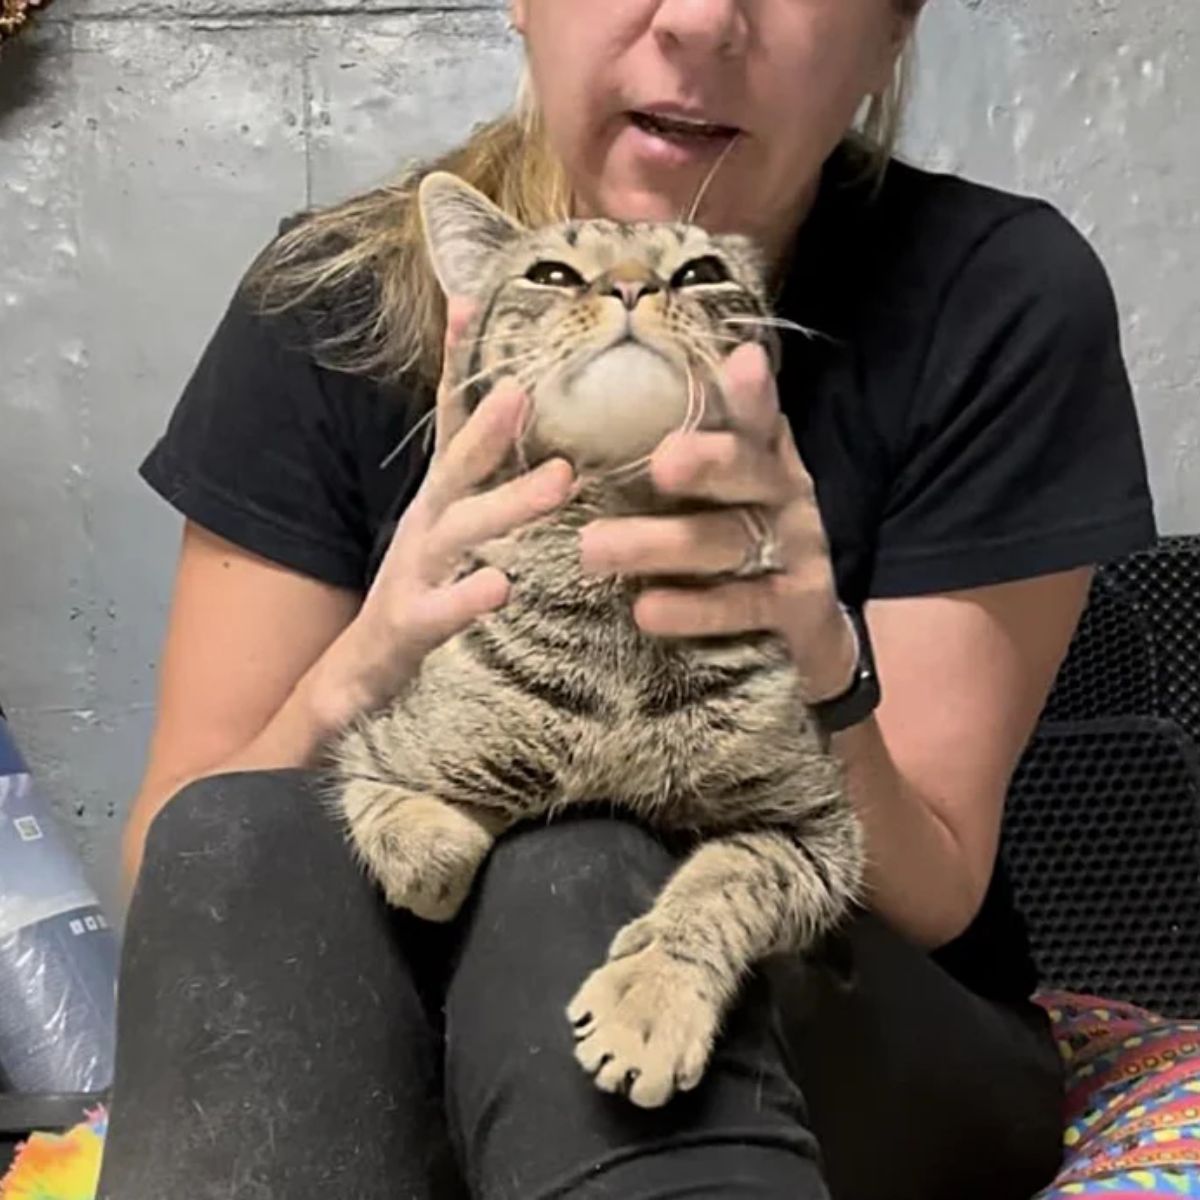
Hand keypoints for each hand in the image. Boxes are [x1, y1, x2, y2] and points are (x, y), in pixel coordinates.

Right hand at [317, 299, 574, 720]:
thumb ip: (484, 485)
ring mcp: (413, 575)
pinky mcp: (409, 629)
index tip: (470, 301)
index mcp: (438, 500)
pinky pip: (440, 612)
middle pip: (456, 468)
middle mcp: (424, 527)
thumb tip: (533, 434)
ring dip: (506, 503)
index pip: (449, 422)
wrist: (355, 678)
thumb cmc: (422, 595)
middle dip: (487, 427)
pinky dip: (467, 598)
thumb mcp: (452, 530)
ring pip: (458, 532)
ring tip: (557, 481)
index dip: (457, 364)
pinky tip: (500, 586)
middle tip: (527, 388)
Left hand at [579, 342, 856, 701]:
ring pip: (730, 543)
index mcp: (762, 457)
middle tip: (662, 461)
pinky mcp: (794, 614)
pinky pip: (743, 609)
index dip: (751, 393)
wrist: (805, 639)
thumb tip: (569, 405)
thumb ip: (677, 452)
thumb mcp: (712, 494)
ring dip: (664, 545)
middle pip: (748, 470)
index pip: (757, 416)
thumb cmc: (732, 548)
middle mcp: (783, 498)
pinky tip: (646, 611)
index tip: (741, 362)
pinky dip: (695, 610)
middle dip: (709, 462)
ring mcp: (793, 556)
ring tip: (593, 549)